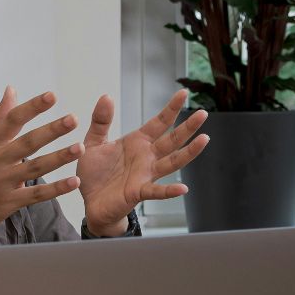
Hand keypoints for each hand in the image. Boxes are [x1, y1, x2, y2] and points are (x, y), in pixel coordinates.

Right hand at [0, 87, 82, 239]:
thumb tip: (11, 91)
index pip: (12, 120)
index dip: (32, 107)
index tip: (51, 96)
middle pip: (28, 142)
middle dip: (51, 130)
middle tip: (73, 119)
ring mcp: (3, 182)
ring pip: (35, 167)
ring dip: (58, 158)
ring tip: (79, 148)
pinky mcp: (8, 202)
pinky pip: (35, 195)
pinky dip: (55, 190)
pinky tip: (73, 182)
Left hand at [77, 89, 210, 232]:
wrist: (90, 202)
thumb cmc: (95, 174)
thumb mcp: (94, 142)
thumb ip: (101, 121)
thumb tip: (107, 96)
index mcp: (138, 142)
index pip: (159, 122)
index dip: (171, 108)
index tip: (184, 93)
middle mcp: (147, 157)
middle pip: (172, 139)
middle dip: (188, 127)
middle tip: (203, 113)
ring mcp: (146, 174)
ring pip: (172, 162)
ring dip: (188, 152)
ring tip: (204, 139)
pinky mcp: (138, 192)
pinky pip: (156, 191)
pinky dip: (169, 190)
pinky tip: (183, 188)